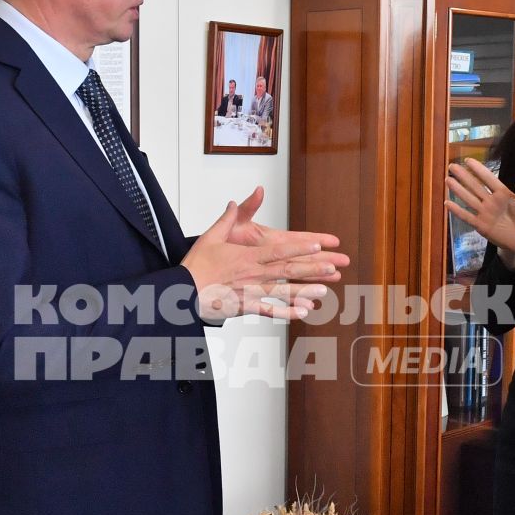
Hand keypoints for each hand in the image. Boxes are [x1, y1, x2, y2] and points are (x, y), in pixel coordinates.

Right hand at [183, 197, 348, 321]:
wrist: (182, 291)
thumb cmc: (196, 265)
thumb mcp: (210, 237)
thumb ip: (226, 219)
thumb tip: (235, 202)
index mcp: (247, 256)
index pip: (278, 250)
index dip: (299, 248)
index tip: (317, 246)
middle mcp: (253, 274)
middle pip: (287, 271)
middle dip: (311, 269)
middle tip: (332, 268)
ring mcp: (251, 292)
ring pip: (283, 292)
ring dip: (305, 291)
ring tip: (324, 291)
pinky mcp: (245, 307)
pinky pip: (270, 310)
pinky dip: (287, 313)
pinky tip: (303, 313)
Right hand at [445, 158, 514, 260]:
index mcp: (503, 193)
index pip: (489, 179)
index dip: (479, 170)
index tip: (468, 160)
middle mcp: (491, 201)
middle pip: (475, 186)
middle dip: (464, 176)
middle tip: (452, 166)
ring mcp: (485, 213)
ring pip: (469, 199)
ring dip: (458, 190)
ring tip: (448, 179)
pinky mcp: (481, 226)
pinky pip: (467, 217)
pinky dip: (457, 211)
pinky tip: (447, 203)